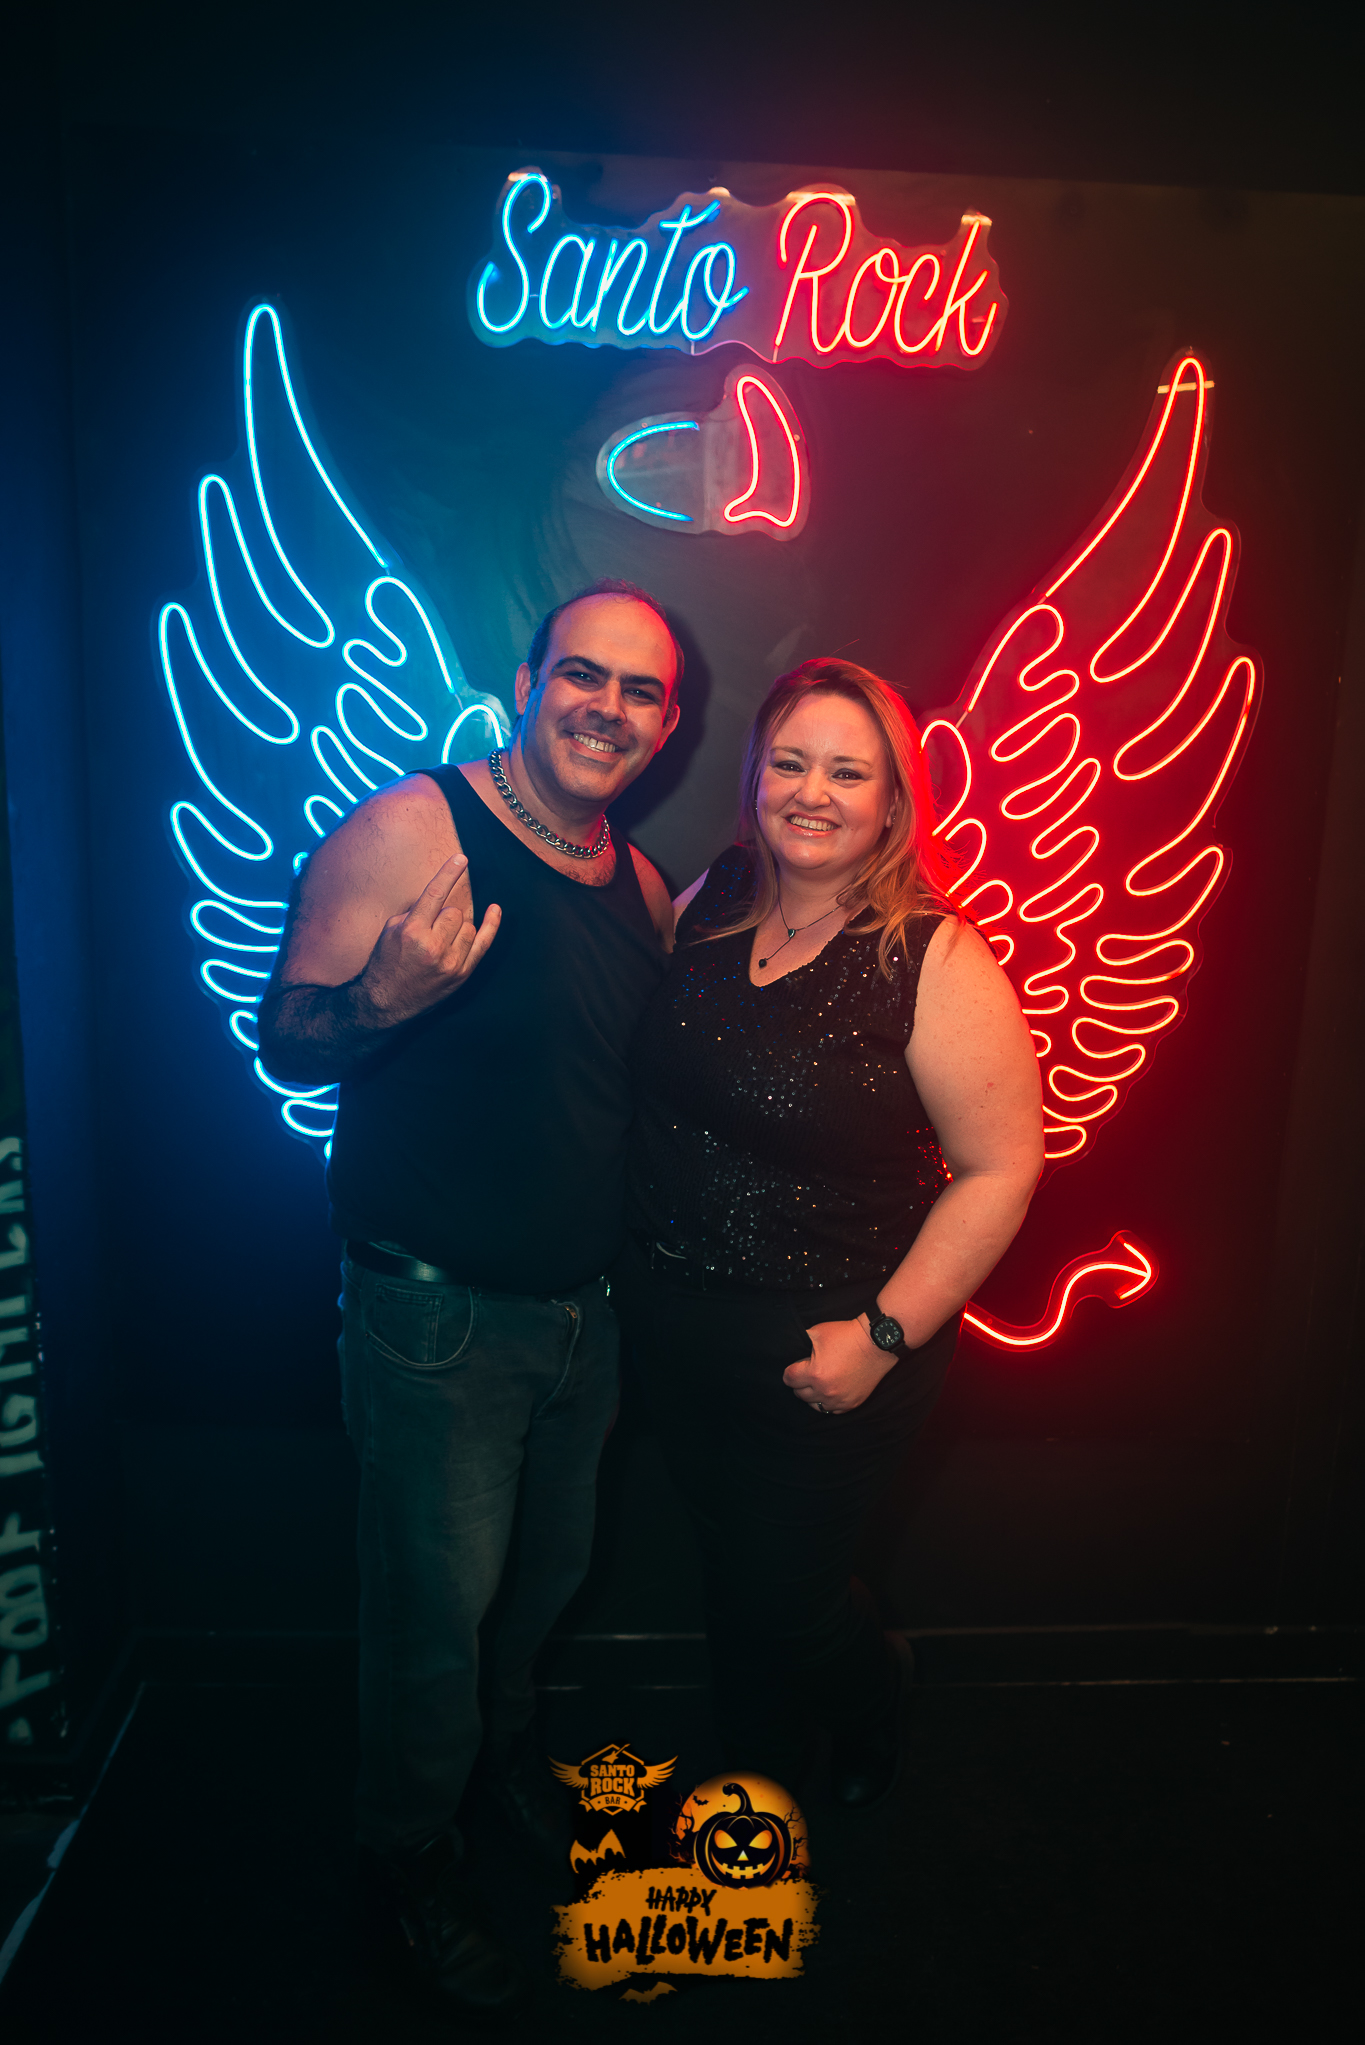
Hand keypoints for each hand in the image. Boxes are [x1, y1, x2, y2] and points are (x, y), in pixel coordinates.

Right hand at [359, 855, 500, 1023]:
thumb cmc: (386, 963)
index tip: (461, 858)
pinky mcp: (461, 974)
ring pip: (468, 926)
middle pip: (454, 912)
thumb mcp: (390, 931)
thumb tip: (439, 897)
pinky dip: (491, 926)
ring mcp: (450, 962)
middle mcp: (433, 947)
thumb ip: (415, 912)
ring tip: (439, 940)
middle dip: (444, 915)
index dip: (449, 873)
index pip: (435, 894)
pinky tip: (495, 910)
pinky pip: (483, 944)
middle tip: (430, 929)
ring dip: (456, 926)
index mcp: (411, 932)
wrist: (386, 1002)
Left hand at [782, 1317, 895, 1415]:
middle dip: (799, 1383)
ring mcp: (840, 1399)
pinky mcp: (852, 1403)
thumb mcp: (818, 1332)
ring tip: (816, 1384)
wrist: (876, 1342)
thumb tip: (793, 1350)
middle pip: (800, 1394)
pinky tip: (829, 1391)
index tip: (794, 1367)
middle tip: (805, 1374)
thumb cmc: (847, 1335)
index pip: (789, 1379)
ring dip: (812, 1395)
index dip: (789, 1371)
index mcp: (815, 1373)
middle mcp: (826, 1391)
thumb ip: (802, 1344)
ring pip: (814, 1405)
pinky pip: (832, 1410)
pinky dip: (828, 1402)